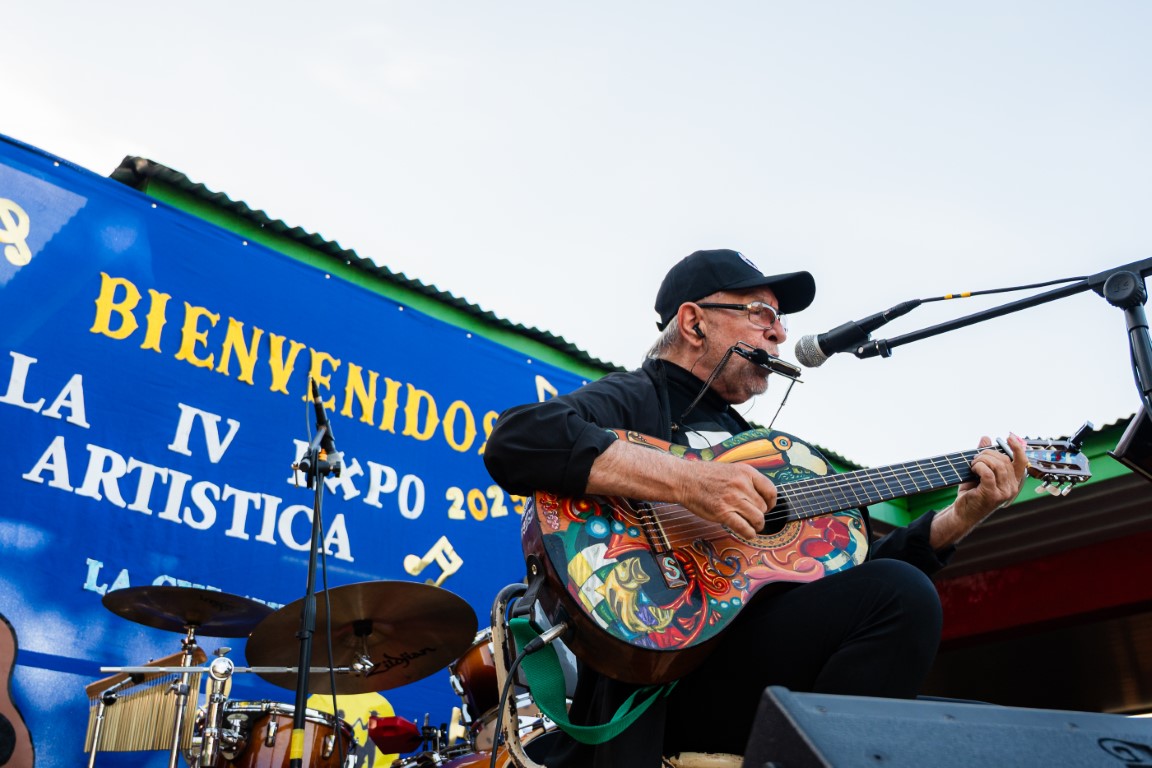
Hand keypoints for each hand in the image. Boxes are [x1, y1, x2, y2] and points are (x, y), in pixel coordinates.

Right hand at [674, 460, 776, 538]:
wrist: (684, 479)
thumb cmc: (704, 475)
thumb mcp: (730, 469)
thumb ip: (746, 480)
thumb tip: (761, 495)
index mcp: (745, 472)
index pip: (771, 490)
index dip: (771, 502)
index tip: (768, 507)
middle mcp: (741, 485)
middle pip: (763, 507)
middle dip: (760, 514)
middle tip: (753, 516)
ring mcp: (732, 499)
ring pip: (757, 518)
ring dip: (757, 525)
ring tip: (752, 526)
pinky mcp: (723, 513)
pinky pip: (744, 528)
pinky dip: (749, 533)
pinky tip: (748, 533)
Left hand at [931, 433, 1027, 547]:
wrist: (962, 513)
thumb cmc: (971, 492)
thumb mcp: (979, 472)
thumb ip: (984, 455)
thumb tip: (985, 438)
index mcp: (1013, 482)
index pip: (1022, 461)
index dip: (1017, 447)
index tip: (1009, 437)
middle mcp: (1012, 487)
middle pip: (1004, 460)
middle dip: (987, 454)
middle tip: (975, 459)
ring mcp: (1004, 492)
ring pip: (996, 465)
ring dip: (981, 460)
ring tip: (973, 465)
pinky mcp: (992, 494)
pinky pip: (987, 472)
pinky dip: (979, 466)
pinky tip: (973, 469)